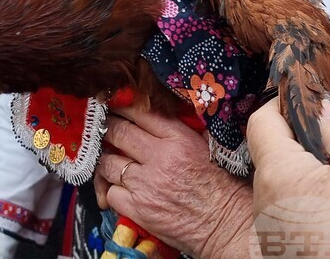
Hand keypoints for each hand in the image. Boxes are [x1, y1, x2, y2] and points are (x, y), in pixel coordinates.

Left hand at [95, 103, 253, 258]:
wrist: (223, 222)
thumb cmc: (221, 187)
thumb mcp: (208, 148)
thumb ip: (185, 132)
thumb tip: (167, 119)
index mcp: (179, 139)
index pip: (142, 114)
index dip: (123, 108)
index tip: (115, 106)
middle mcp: (159, 157)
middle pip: (119, 133)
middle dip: (109, 129)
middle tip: (106, 129)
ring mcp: (145, 183)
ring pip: (108, 163)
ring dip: (107, 161)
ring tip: (111, 161)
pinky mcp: (137, 208)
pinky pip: (111, 192)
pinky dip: (111, 190)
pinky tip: (119, 189)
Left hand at [248, 98, 329, 258]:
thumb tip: (322, 109)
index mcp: (278, 174)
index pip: (261, 122)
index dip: (282, 105)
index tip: (307, 101)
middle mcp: (264, 202)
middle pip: (270, 155)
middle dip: (298, 142)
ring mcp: (270, 230)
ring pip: (279, 185)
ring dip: (302, 173)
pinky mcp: (280, 249)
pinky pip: (286, 212)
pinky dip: (304, 202)